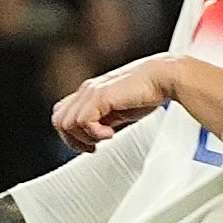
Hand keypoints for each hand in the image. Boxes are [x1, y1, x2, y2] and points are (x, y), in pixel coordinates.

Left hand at [51, 55, 177, 150]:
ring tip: (107, 136)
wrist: (163, 76)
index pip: (62, 114)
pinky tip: (112, 133)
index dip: (70, 134)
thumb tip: (95, 137)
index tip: (88, 145)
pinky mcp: (101, 96)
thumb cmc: (148, 92)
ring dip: (86, 137)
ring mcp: (92, 92)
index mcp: (89, 93)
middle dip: (74, 140)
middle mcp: (87, 91)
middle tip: (93, 147)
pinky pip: (83, 121)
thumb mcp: (119, 111)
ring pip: (67, 124)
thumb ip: (104, 121)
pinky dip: (95, 133)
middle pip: (59, 120)